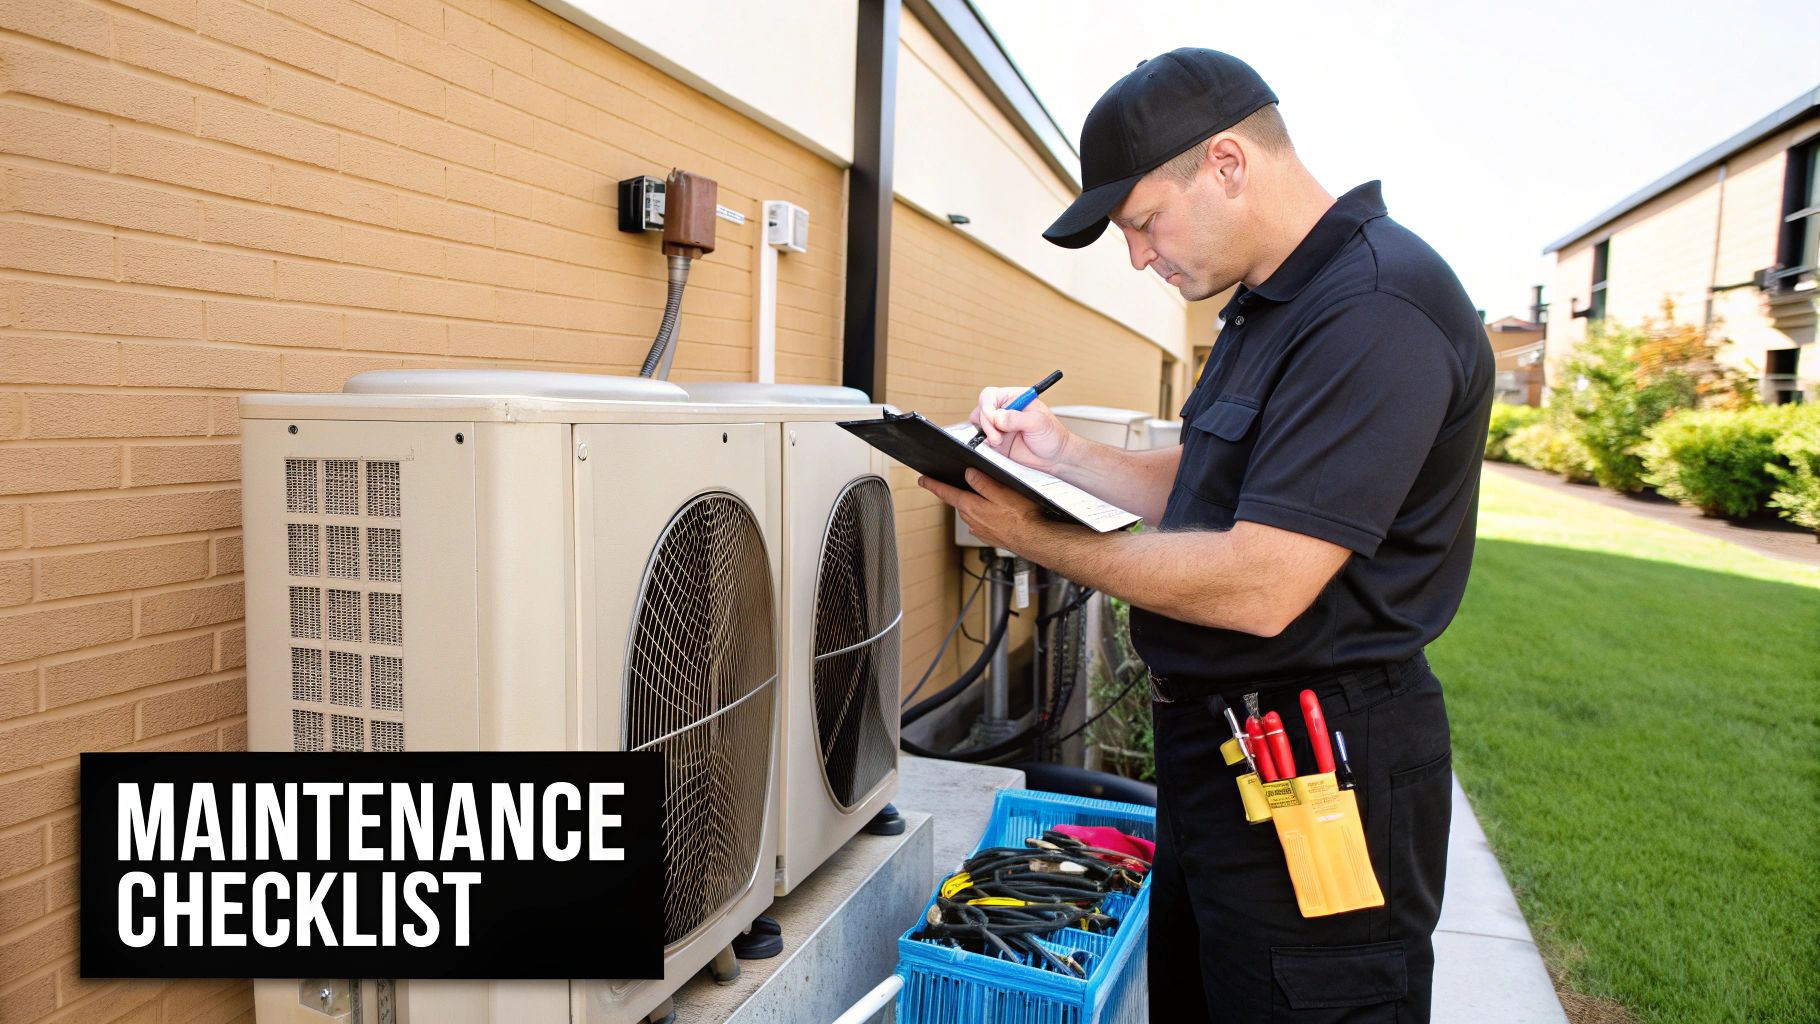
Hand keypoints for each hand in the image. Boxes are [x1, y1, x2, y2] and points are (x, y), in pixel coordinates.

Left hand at [918, 468, 1050, 553]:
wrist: (1035, 540)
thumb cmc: (1022, 517)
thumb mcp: (1002, 492)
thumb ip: (983, 483)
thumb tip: (968, 474)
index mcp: (972, 506)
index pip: (946, 493)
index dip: (933, 485)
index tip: (923, 480)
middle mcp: (972, 520)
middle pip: (958, 502)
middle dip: (955, 493)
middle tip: (953, 484)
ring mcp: (980, 530)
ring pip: (969, 513)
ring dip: (970, 504)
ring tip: (978, 497)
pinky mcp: (989, 536)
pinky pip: (979, 522)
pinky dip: (981, 515)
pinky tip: (992, 512)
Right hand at [970, 387, 1072, 472]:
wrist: (1054, 458)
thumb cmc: (1052, 436)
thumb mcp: (1039, 423)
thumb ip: (1017, 418)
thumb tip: (997, 417)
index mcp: (1015, 398)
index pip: (991, 395)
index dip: (987, 406)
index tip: (994, 419)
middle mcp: (1005, 410)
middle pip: (981, 409)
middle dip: (986, 423)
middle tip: (998, 436)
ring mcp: (999, 426)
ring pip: (979, 424)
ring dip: (986, 433)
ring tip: (999, 442)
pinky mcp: (996, 441)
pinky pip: (982, 440)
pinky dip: (985, 444)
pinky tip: (997, 447)